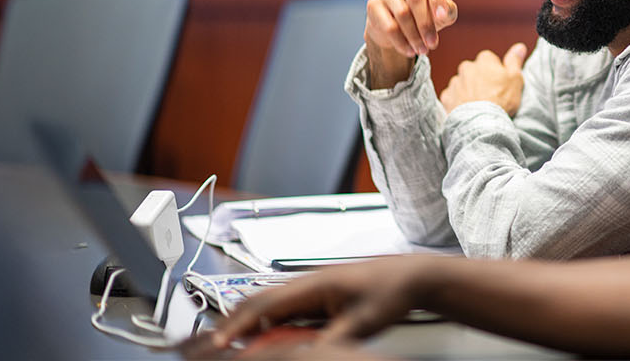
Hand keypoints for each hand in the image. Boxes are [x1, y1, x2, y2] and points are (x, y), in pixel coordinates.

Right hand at [211, 257, 433, 348]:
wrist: (413, 276)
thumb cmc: (391, 291)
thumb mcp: (362, 323)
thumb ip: (333, 339)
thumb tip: (310, 354)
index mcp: (313, 284)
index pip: (265, 305)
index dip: (239, 325)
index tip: (221, 342)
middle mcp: (308, 284)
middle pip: (260, 303)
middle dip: (235, 323)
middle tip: (216, 344)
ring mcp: (313, 290)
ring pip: (271, 307)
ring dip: (252, 326)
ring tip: (235, 346)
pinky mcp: (321, 298)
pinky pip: (287, 312)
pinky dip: (272, 326)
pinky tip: (269, 340)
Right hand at [365, 0, 459, 87]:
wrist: (396, 27)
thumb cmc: (424, 15)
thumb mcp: (441, 14)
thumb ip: (448, 11)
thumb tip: (445, 12)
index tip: (443, 17)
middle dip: (426, 23)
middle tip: (433, 43)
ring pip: (402, 13)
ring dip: (415, 36)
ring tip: (423, 50)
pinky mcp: (373, 5)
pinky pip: (389, 26)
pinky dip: (401, 42)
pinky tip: (410, 52)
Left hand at [440, 43, 527, 115]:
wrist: (482, 123)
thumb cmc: (501, 100)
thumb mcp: (515, 79)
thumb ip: (515, 61)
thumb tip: (519, 47)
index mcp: (484, 60)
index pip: (489, 59)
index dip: (495, 72)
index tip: (500, 84)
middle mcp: (467, 67)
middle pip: (474, 70)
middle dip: (479, 79)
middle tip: (489, 95)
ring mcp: (456, 82)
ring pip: (462, 83)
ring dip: (468, 90)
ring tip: (478, 104)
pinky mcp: (447, 97)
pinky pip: (452, 96)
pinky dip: (457, 101)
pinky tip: (466, 109)